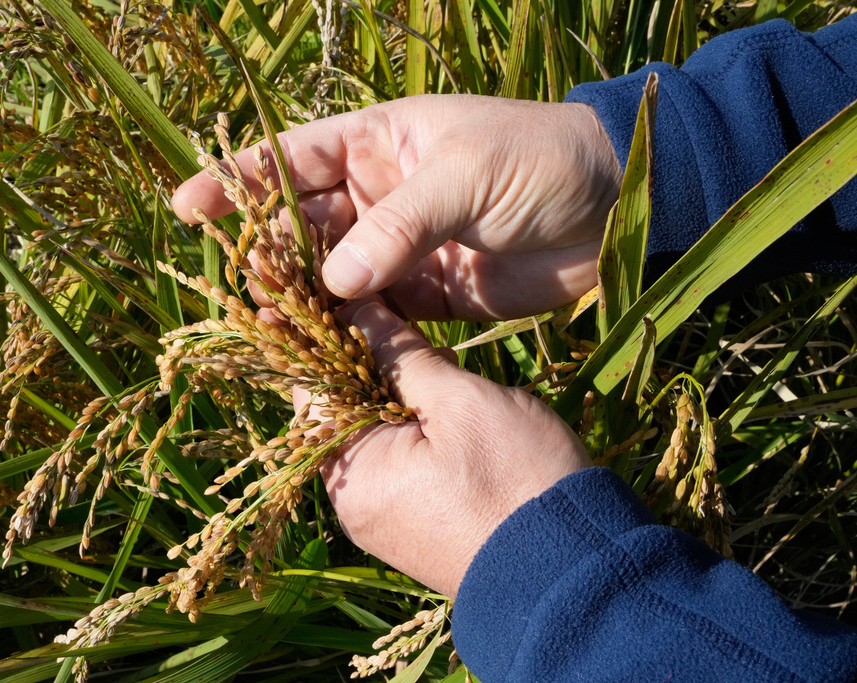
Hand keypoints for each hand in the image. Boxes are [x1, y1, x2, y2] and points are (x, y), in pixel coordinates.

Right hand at [172, 94, 621, 320]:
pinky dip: (348, 330)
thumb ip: (399, 226)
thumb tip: (332, 280)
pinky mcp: (430, 294)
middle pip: (305, 224)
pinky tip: (318, 347)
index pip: (293, 158)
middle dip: (267, 251)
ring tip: (265, 323)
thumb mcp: (465, 176)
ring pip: (334, 274)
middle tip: (234, 284)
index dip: (239, 181)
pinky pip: (375, 314)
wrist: (616, 207)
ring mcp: (403, 247)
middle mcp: (382, 194)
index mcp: (382, 142)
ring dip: (301, 298)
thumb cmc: (539, 162)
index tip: (188, 206)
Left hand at [303, 301, 589, 597]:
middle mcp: (352, 500)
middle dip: (368, 361)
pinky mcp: (411, 523)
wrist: (573, 573)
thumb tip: (356, 310)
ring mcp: (381, 517)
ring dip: (395, 391)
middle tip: (403, 322)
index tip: (348, 294)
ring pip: (370, 432)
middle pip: (339, 409)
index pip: (311, 386)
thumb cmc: (518, 481)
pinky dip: (411, 425)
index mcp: (350, 471)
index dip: (324, 334)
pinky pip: (394, 461)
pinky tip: (447, 402)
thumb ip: (400, 353)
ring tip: (437, 362)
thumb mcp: (461, 402)